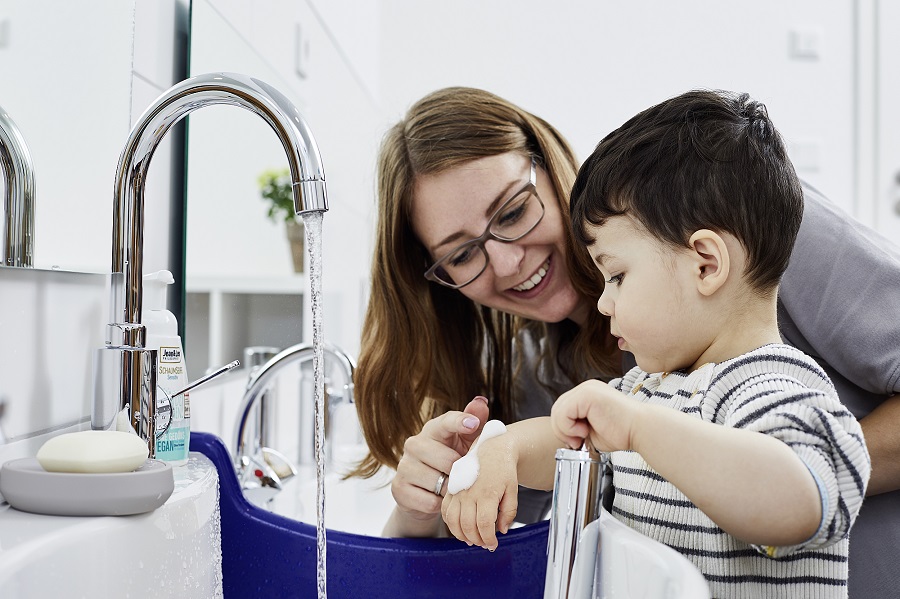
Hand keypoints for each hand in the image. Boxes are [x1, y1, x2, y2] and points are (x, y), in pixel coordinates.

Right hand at [389, 396, 489, 526]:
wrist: (427, 494)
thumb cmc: (451, 462)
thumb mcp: (465, 443)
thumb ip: (474, 423)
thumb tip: (481, 401)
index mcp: (433, 430)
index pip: (446, 421)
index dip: (459, 422)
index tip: (473, 424)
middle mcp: (414, 444)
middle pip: (447, 459)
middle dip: (460, 471)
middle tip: (463, 476)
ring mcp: (404, 466)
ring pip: (438, 482)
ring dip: (450, 490)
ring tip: (451, 487)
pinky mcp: (398, 489)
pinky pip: (429, 501)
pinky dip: (439, 505)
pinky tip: (439, 499)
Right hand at [441, 433, 518, 550]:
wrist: (492, 448)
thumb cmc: (504, 468)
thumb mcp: (513, 490)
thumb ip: (508, 512)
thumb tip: (501, 530)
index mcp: (487, 492)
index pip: (484, 524)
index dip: (488, 539)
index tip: (493, 544)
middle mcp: (470, 492)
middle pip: (468, 526)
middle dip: (477, 540)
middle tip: (485, 544)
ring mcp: (458, 491)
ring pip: (453, 521)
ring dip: (462, 535)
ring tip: (472, 539)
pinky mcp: (451, 489)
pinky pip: (445, 511)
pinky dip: (450, 523)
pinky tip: (460, 527)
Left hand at [550, 379, 637, 451]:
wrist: (640, 430)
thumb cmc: (622, 432)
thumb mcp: (591, 429)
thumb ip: (575, 425)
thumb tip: (560, 431)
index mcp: (587, 394)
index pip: (562, 409)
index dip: (564, 428)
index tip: (578, 441)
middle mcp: (586, 388)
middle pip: (557, 409)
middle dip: (562, 430)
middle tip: (577, 442)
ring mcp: (586, 389)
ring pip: (557, 410)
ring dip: (565, 430)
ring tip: (583, 436)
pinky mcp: (587, 395)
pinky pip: (563, 412)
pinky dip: (569, 427)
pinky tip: (585, 431)